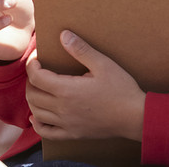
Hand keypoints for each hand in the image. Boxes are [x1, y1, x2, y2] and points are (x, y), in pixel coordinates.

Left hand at [26, 31, 144, 140]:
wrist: (137, 117)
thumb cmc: (122, 90)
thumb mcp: (103, 64)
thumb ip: (81, 49)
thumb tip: (63, 35)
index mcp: (66, 90)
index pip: (35, 76)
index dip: (32, 64)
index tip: (38, 57)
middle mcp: (62, 108)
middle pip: (32, 94)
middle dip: (31, 80)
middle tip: (39, 71)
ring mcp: (67, 123)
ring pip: (36, 112)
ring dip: (32, 98)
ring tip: (39, 88)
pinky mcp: (73, 134)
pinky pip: (47, 132)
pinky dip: (37, 124)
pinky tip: (37, 116)